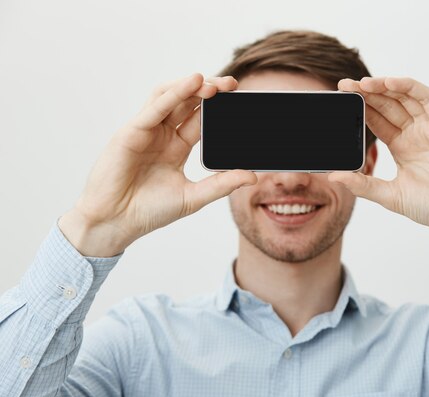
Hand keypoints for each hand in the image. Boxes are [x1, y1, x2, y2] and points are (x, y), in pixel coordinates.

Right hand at [59, 74, 256, 256]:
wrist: (117, 223)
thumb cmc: (149, 211)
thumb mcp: (194, 197)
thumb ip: (222, 185)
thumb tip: (252, 177)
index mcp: (176, 147)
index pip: (200, 119)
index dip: (217, 108)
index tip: (239, 100)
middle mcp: (162, 135)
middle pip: (187, 103)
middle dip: (209, 90)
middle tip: (232, 85)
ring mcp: (146, 131)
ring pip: (170, 97)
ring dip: (192, 87)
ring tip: (215, 84)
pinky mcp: (131, 132)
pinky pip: (154, 108)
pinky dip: (174, 94)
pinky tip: (192, 83)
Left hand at [331, 77, 428, 264]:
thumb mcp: (389, 195)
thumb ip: (362, 184)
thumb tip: (333, 176)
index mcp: (401, 147)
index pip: (376, 120)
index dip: (360, 108)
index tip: (340, 100)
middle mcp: (415, 134)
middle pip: (388, 105)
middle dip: (367, 93)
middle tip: (344, 86)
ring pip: (405, 98)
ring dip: (384, 87)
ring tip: (362, 83)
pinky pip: (428, 99)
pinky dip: (410, 88)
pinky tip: (391, 83)